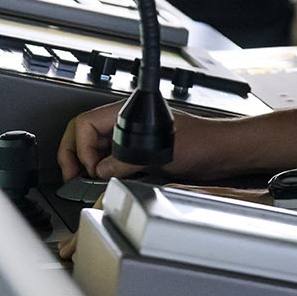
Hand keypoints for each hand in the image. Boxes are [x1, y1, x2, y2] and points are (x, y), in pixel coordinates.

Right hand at [56, 101, 227, 182]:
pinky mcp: (141, 154)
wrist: (225, 153)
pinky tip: (104, 183)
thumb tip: (101, 171)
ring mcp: (134, 139)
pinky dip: (103, 172)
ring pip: (96, 149)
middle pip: (85, 135)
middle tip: (71, 176)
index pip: (85, 123)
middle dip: (74, 155)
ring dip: (87, 165)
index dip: (79, 146)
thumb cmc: (204, 142)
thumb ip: (127, 161)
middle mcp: (128, 124)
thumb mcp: (161, 154)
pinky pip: (113, 161)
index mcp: (130, 113)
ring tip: (84, 182)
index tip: (86, 167)